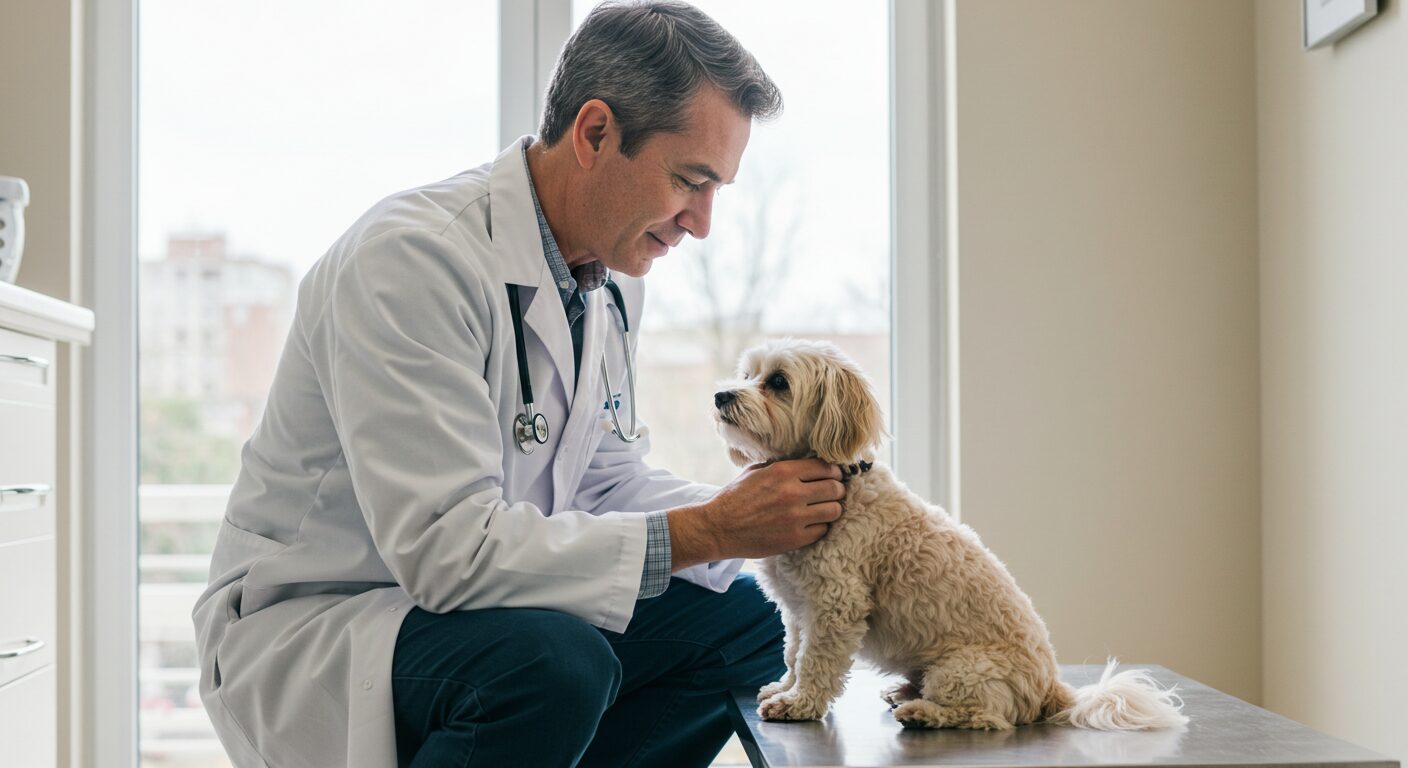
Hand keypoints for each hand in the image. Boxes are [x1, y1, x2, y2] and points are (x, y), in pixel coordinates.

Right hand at [668, 458, 844, 568]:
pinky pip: (822, 531)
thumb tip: (806, 461)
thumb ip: (782, 465)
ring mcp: (795, 517)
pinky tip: (811, 524)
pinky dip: (820, 527)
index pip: (826, 467)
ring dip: (831, 509)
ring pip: (834, 510)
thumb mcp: (756, 471)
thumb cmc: (735, 497)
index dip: (833, 471)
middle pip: (835, 488)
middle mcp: (792, 492)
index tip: (833, 476)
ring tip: (824, 509)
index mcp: (783, 471)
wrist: (718, 528)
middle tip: (832, 493)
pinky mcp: (794, 539)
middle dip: (836, 490)